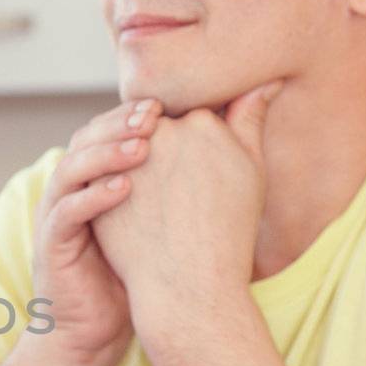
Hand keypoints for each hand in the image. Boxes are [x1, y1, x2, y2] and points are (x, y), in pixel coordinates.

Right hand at [30, 98, 164, 362]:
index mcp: (91, 181)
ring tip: (142, 145)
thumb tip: (227, 148)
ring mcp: (55, 216)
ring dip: (105, 153)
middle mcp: (69, 191)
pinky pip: (66, 212)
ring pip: (71, 169)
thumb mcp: (159, 224)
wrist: (95, 333)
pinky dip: (93, 197)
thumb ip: (180, 186)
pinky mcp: (51, 245)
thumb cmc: (133, 278)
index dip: (132, 114)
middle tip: (155, 113)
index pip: (105, 131)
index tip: (170, 101)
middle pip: (84, 140)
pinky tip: (125, 188)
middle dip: (119, 123)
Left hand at [92, 82, 281, 331]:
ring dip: (133, 165)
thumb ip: (250, 120)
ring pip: (127, 148)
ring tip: (153, 202)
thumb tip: (265, 81)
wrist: (189, 284)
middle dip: (161, 149)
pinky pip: (104, 171)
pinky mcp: (100, 181)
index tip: (196, 171)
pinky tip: (129, 208)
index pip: (191, 113)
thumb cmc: (228, 232)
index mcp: (202, 122)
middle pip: (156, 126)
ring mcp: (128, 157)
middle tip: (173, 192)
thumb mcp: (250, 172)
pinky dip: (112, 184)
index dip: (194, 141)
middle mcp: (163, 132)